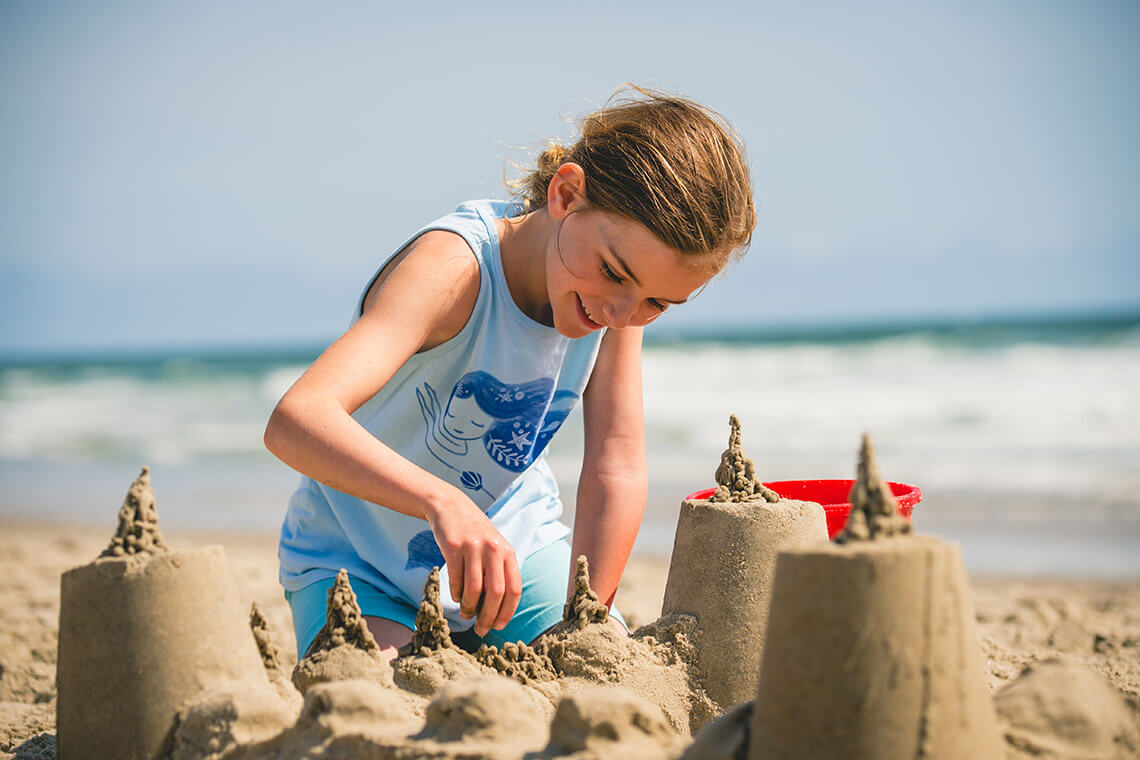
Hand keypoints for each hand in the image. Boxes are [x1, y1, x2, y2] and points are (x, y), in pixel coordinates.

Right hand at [428, 496, 521, 636]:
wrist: (451, 507)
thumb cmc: (475, 535)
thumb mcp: (494, 549)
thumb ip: (499, 573)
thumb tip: (498, 610)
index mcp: (508, 552)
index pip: (514, 589)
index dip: (507, 612)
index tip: (498, 626)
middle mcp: (494, 549)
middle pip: (496, 593)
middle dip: (488, 616)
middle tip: (481, 629)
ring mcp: (474, 547)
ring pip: (475, 588)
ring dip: (469, 608)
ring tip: (466, 615)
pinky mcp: (454, 546)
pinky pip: (456, 579)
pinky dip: (456, 594)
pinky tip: (456, 598)